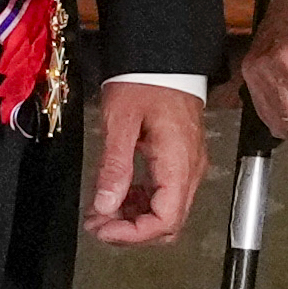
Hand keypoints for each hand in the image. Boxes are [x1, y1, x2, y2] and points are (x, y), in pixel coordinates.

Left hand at [84, 81, 206, 245]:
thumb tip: (105, 206)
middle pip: (168, 222)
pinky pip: (166, 192)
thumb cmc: (144, 79)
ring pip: (167, 210)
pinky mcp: (181, 157)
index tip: (101, 229)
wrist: (163, 54)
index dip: (132, 234)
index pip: (164, 220)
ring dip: (134, 217)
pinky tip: (118, 191)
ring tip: (100, 209)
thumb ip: (114, 166)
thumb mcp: (121, 121)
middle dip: (131, 230)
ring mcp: (188, 163)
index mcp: (178, 163)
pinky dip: (141, 200)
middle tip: (97, 222)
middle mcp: (190, 169)